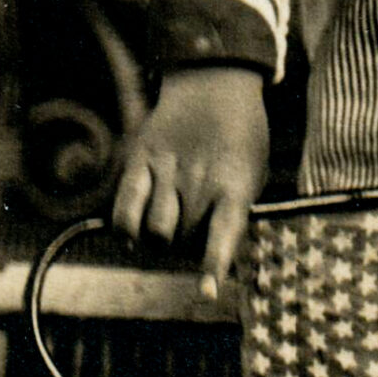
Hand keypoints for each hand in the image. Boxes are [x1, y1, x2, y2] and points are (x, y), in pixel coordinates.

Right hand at [112, 66, 269, 296]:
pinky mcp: (140, 161)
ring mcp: (166, 170)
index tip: (205, 294)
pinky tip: (134, 233)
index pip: (222, 234)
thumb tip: (214, 261)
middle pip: (184, 241)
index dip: (212, 266)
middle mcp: (198, 180)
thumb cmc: (240, 138)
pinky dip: (127, 230)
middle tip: (194, 226)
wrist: (215, 83)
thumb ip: (234, 214)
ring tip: (170, 223)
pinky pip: (124, 210)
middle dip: (186, 247)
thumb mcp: (253, 174)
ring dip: (161, 240)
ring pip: (154, 232)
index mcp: (234, 185)